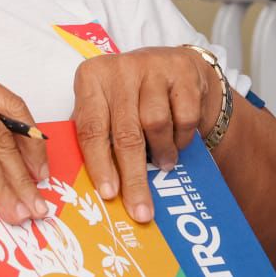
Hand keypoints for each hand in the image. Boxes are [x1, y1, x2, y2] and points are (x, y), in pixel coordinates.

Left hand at [71, 47, 219, 222]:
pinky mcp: (182, 71)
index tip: (109, 195)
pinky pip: (184, 117)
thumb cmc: (131, 96)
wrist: (173, 67)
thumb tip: (93, 188)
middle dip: (133, 177)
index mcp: (91, 79)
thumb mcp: (106, 106)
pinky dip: (181, 138)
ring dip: (162, 153)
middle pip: (125, 133)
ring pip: (156, 125)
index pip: (91, 129)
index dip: (100, 165)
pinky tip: (177, 140)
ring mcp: (152, 67)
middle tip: (140, 210)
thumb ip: (96, 137)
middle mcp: (119, 69)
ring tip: (164, 164)